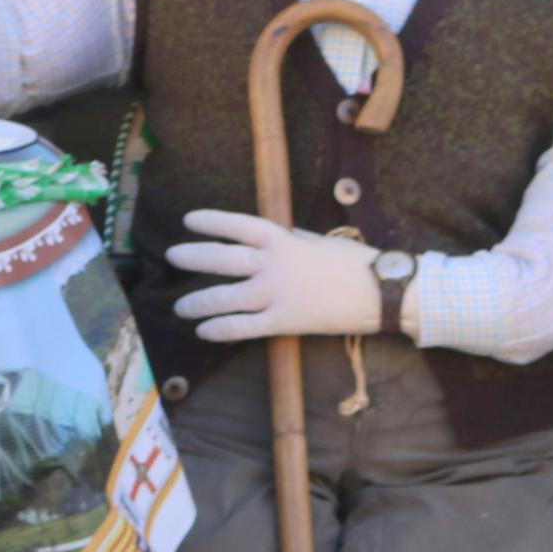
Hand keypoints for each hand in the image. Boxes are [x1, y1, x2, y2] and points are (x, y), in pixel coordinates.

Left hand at [164, 210, 379, 343]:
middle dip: (193, 257)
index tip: (189, 220)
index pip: (238, 225)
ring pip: (225, 297)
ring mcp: (276, 294)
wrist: (380, 291)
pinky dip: (220, 329)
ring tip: (180, 306)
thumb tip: (278, 236)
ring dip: (198, 302)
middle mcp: (273, 265)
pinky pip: (243, 327)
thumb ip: (293, 239)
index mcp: (283, 240)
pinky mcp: (284, 322)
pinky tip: (204, 331)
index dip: (211, 222)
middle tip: (172, 256)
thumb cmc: (353, 262)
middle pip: (222, 259)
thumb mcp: (319, 241)